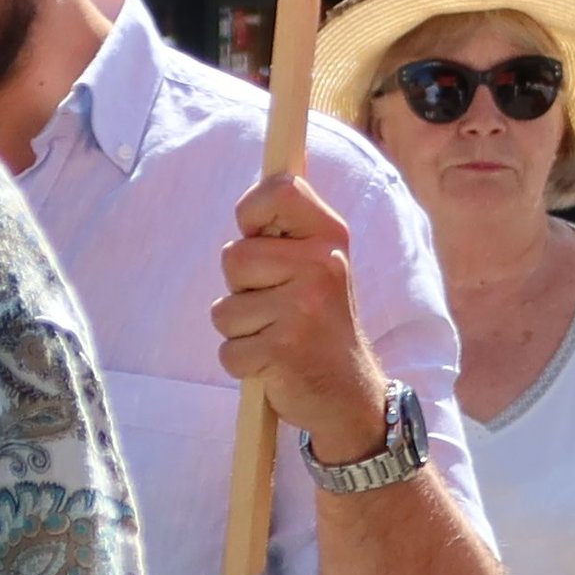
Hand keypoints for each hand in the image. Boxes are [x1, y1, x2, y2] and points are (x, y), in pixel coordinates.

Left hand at [218, 172, 397, 452]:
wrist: (350, 392)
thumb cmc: (320, 323)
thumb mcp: (318, 265)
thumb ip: (289, 232)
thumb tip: (264, 182)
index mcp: (331, 238)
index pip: (280, 190)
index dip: (253, 211)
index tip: (260, 236)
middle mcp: (323, 265)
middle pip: (234, 256)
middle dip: (242, 288)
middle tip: (278, 306)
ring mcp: (303, 309)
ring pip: (224, 309)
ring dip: (241, 331)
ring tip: (276, 336)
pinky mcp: (284, 350)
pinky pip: (228, 350)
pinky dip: (243, 364)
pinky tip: (274, 364)